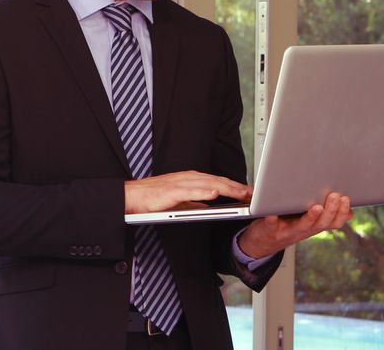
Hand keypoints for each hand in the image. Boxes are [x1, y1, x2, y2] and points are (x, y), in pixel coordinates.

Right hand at [124, 170, 251, 213]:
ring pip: (207, 184)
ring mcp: (179, 184)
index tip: (250, 192)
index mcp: (191, 179)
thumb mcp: (179, 201)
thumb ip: (195, 201)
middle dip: (236, 187)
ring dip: (226, 188)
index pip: (218, 181)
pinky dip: (202, 192)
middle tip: (253, 193)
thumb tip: (210, 206)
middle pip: (217, 181)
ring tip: (241, 193)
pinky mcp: (170, 191)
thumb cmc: (153, 198)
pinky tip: (214, 194)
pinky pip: (189, 191)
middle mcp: (187, 178)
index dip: (235, 186)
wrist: (131, 197)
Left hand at [237, 193, 352, 258]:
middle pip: (322, 224)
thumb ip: (325, 216)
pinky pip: (271, 225)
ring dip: (311, 217)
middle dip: (331, 210)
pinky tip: (272, 213)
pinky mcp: (269, 229)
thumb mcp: (308, 222)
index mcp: (313, 226)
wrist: (261, 243)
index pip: (334, 223)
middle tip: (335, 196)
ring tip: (317, 207)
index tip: (346, 198)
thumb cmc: (286, 226)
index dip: (342, 213)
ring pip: (303, 226)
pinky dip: (272, 219)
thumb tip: (350, 212)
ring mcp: (287, 231)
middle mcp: (303, 230)